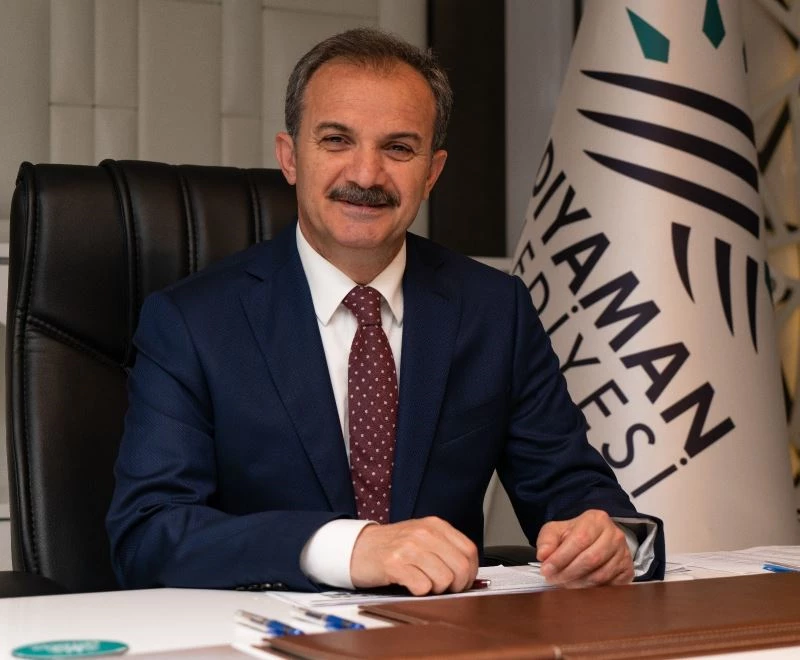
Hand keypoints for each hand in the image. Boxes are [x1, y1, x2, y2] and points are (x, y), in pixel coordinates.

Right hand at [350, 517, 478, 595]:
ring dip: (436, 589)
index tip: (463, 581)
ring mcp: (409, 547)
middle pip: (461, 568)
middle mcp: (424, 533)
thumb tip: (470, 574)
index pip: (469, 551)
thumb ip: (445, 549)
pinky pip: (422, 587)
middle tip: (443, 588)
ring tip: (423, 583)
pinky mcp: (395, 564)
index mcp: (435, 525)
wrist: (358, 547)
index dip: (471, 572)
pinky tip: (409, 584)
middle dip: (456, 585)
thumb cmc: (392, 546)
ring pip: (444, 579)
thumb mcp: (422, 537)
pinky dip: (419, 592)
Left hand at [536, 509, 632, 587]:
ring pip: (601, 574)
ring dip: (579, 584)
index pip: (579, 540)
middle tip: (553, 580)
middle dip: (568, 573)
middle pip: (591, 559)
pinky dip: (593, 590)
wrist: (597, 539)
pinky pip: (610, 585)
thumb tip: (543, 555)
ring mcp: (624, 553)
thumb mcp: (557, 530)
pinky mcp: (628, 570)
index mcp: (596, 520)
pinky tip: (580, 588)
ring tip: (564, 584)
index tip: (546, 570)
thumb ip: (547, 540)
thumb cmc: (574, 534)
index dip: (561, 557)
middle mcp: (614, 535)